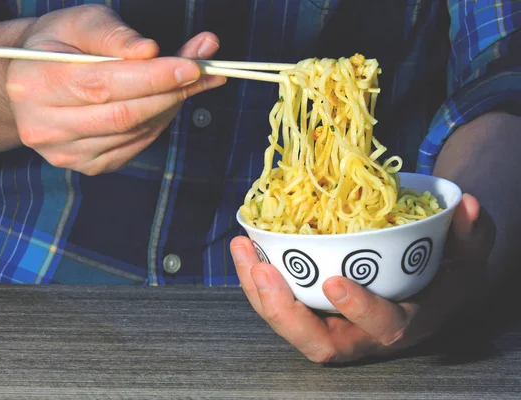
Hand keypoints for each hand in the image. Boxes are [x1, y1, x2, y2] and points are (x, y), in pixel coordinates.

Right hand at [6, 5, 224, 174]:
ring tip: (189, 82)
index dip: (153, 77)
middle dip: (171, 92)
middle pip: (123, 115)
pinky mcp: (86, 165)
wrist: (31, 81)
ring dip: (169, 106)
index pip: (104, 85)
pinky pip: (134, 146)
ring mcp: (64, 152)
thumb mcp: (80, 22)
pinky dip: (157, 123)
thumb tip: (150, 52)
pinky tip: (164, 102)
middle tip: (204, 72)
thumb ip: (114, 35)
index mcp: (35, 83)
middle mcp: (44, 126)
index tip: (191, 66)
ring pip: (134, 133)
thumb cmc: (59, 44)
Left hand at [230, 194, 493, 362]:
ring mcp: (332, 322)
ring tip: (243, 249)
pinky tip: (246, 245)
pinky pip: (280, 303)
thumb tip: (467, 207)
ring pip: (289, 325)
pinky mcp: (311, 308)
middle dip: (285, 312)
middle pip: (318, 343)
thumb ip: (472, 235)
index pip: (383, 328)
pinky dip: (257, 278)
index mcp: (403, 322)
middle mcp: (362, 333)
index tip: (336, 282)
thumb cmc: (446, 272)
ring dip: (259, 292)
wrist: (422, 284)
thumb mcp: (468, 255)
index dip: (360, 310)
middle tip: (263, 270)